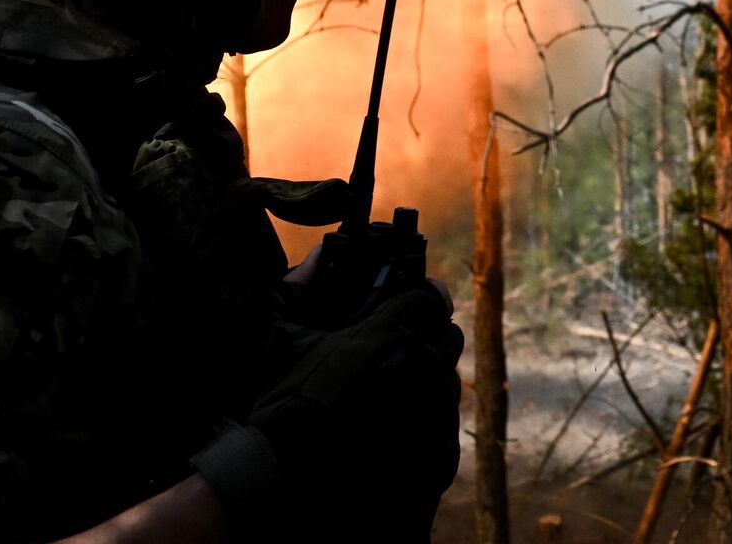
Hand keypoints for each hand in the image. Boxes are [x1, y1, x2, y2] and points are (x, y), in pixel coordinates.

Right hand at [191, 280, 462, 541]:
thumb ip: (299, 287)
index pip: (429, 299)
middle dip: (428, 338)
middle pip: (449, 336)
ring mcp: (432, 413)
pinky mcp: (438, 453)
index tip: (403, 310)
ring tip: (394, 392)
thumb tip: (320, 255)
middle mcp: (419, 369)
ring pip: (449, 380)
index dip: (417, 301)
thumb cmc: (282, 403)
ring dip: (429, 378)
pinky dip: (427, 418)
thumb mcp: (282, 336)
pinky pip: (447, 422)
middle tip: (397, 350)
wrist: (285, 476)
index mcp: (388, 335)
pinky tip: (396, 426)